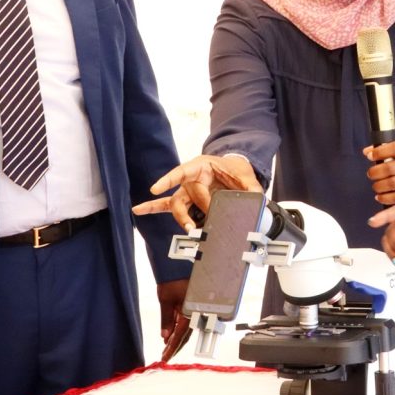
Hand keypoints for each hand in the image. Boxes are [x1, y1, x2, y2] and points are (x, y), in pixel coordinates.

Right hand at [132, 155, 262, 229]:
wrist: (235, 170)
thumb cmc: (236, 169)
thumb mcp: (246, 176)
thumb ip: (251, 188)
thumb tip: (255, 200)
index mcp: (201, 166)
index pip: (182, 172)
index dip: (168, 180)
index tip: (156, 188)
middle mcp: (191, 178)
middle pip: (184, 195)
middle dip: (195, 209)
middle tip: (203, 223)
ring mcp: (188, 190)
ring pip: (176, 204)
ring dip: (180, 218)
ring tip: (189, 228)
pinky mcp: (188, 200)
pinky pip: (168, 204)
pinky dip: (153, 208)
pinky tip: (139, 210)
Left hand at [156, 278, 191, 361]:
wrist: (176, 265)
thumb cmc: (172, 280)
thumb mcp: (165, 301)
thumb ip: (166, 320)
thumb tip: (165, 336)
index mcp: (190, 313)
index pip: (180, 336)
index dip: (172, 349)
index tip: (164, 358)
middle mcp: (194, 312)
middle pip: (185, 335)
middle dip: (174, 346)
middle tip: (165, 356)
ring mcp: (193, 309)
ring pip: (185, 329)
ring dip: (176, 338)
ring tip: (166, 348)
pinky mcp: (190, 305)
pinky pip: (184, 320)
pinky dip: (177, 329)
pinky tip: (170, 334)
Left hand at [363, 141, 394, 204]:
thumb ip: (385, 149)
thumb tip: (366, 152)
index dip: (379, 152)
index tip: (370, 156)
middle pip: (390, 168)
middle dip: (375, 172)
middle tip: (371, 174)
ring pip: (391, 184)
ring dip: (378, 185)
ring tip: (376, 185)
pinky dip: (384, 198)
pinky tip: (379, 195)